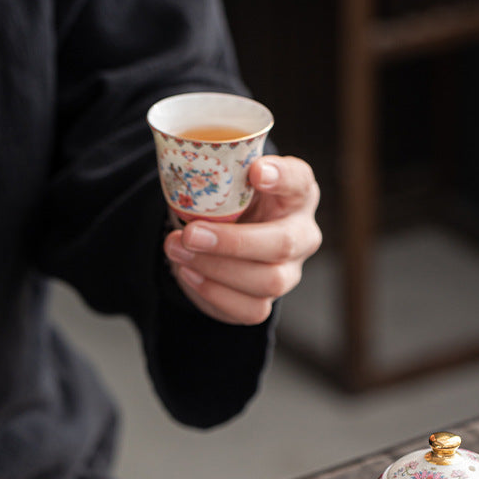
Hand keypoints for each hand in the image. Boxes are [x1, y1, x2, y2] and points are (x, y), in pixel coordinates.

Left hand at [163, 155, 320, 324]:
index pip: (299, 180)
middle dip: (234, 242)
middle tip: (192, 234)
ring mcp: (289, 272)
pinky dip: (215, 292)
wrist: (218, 239)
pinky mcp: (267, 300)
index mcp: (296, 193)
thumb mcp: (225, 179)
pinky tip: (189, 272)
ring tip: (177, 249)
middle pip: (283, 244)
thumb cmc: (226, 201)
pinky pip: (251, 309)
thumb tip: (188, 168)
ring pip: (269, 281)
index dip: (282, 177)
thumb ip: (218, 172)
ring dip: (217, 268)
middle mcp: (301, 234)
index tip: (256, 172)